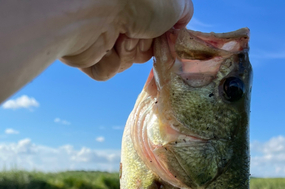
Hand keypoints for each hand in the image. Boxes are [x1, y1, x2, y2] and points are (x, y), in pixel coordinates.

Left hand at [60, 0, 193, 80]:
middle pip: (143, 48)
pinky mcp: (86, 51)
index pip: (157, 28)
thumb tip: (180, 23)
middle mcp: (117, 13)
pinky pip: (107, 70)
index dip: (163, 36)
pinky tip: (104, 47)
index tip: (165, 38)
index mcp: (136, 3)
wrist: (95, 10)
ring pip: (126, 60)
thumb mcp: (176, 2)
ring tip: (119, 37)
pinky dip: (110, 62)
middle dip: (144, 46)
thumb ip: (183, 12)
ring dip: (128, 53)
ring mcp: (101, 31)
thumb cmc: (137, 0)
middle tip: (138, 33)